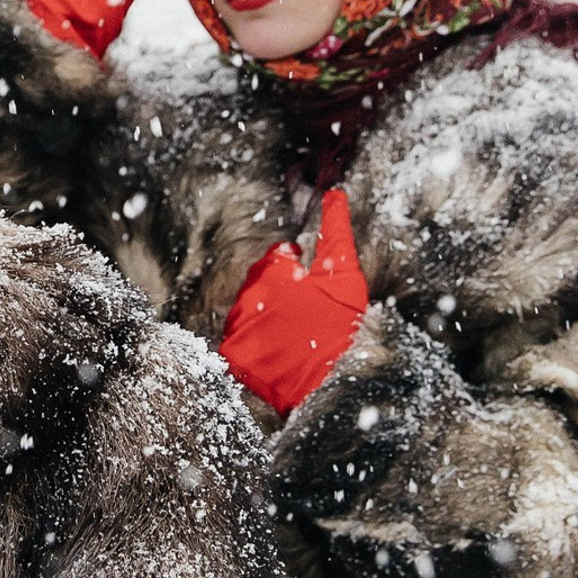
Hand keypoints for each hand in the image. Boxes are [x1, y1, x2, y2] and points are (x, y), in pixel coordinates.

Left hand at [218, 189, 369, 416]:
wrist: (327, 383)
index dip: (295, 267)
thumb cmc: (340, 325)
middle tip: (307, 312)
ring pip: (252, 309)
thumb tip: (335, 194)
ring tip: (296, 334)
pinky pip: (242, 338)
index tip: (308, 283)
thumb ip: (336, 231)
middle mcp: (247, 293)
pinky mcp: (233, 352)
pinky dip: (258, 342)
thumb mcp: (345, 275)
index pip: (277, 257)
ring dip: (270, 315)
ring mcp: (238, 324)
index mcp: (272, 270)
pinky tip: (280, 351)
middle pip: (262, 283)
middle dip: (282, 291)